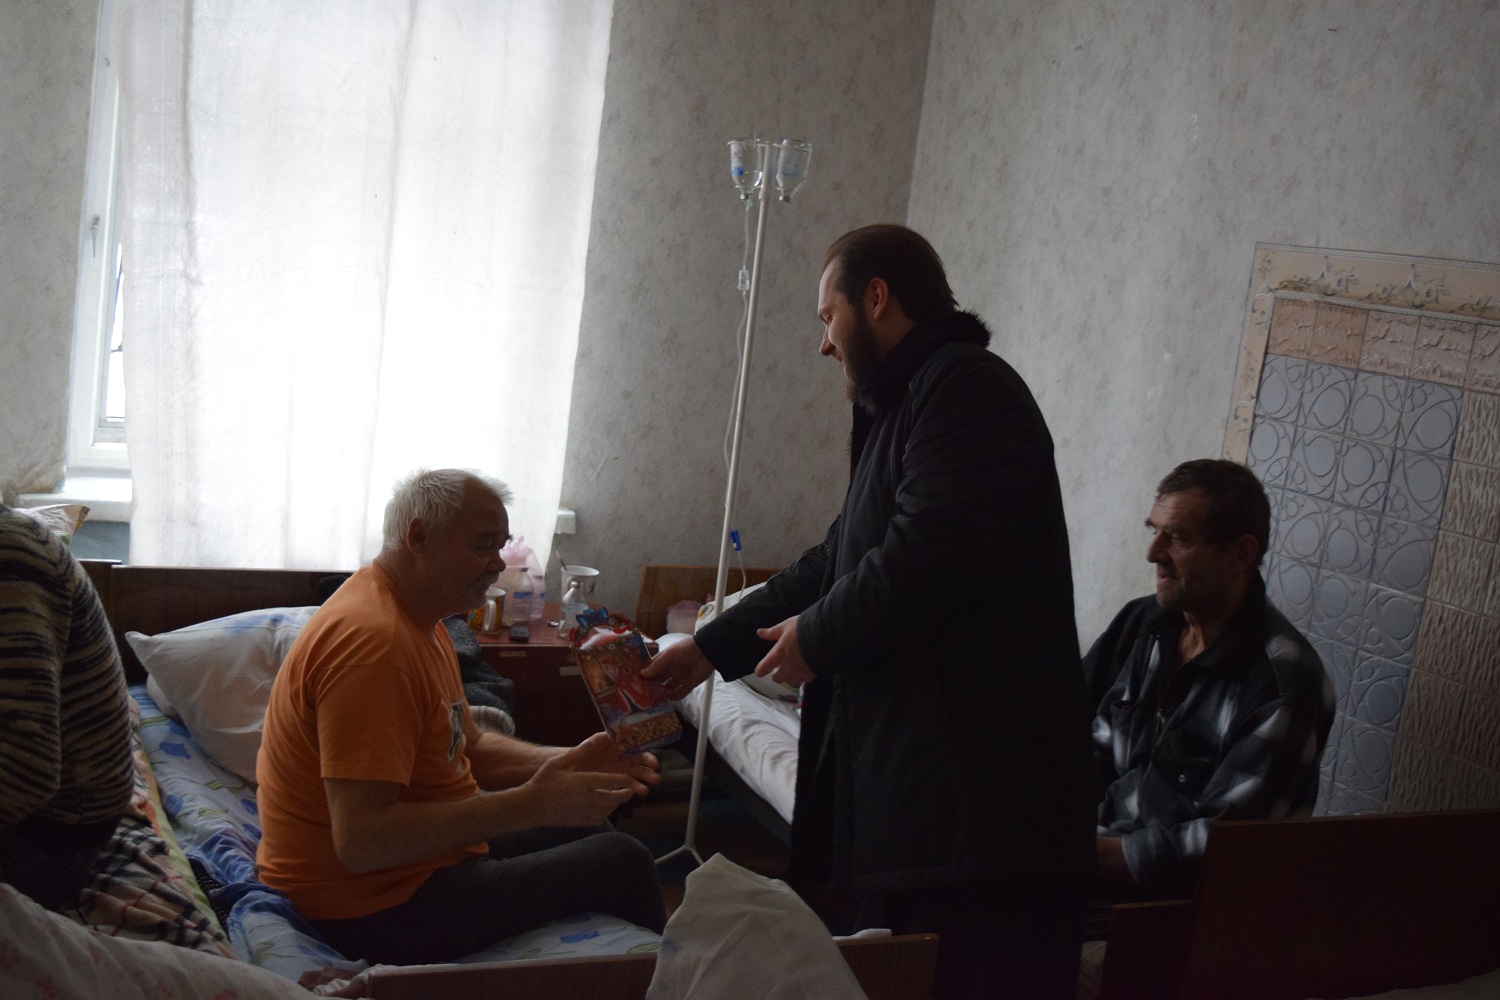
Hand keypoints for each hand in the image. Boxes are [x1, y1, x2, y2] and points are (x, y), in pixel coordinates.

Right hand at [526, 733, 657, 827]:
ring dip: (616, 804)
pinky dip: (604, 814)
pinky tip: (602, 809)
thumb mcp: (558, 763)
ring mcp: (584, 812)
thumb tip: (592, 741)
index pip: (612, 782)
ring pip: (608, 810)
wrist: (531, 806)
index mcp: (584, 782)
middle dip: (626, 794)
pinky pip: (598, 819)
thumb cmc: (543, 781)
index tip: (630, 779)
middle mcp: (587, 798)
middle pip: (615, 798)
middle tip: (630, 790)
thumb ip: (577, 753)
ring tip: (618, 797)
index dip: (625, 781)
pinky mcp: (579, 822)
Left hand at [564, 731, 661, 789]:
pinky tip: (640, 792)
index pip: (635, 745)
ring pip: (636, 773)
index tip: (652, 761)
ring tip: (646, 789)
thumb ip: (596, 741)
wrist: (571, 772)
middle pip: (639, 760)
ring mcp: (621, 770)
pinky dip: (636, 788)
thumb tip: (610, 734)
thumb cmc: (578, 756)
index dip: (644, 752)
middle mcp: (622, 756)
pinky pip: (629, 785)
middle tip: (655, 777)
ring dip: (644, 779)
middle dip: (648, 768)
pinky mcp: (617, 782)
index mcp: (617, 745)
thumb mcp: (586, 747)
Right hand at [641, 636, 713, 699]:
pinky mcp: (688, 684)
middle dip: (652, 686)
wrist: (706, 652)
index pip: (652, 669)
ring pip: (668, 688)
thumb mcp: (669, 655)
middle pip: (659, 680)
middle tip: (643, 694)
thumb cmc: (685, 649)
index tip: (636, 682)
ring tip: (654, 698)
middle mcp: (671, 670)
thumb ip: (656, 665)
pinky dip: (674, 696)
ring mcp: (679, 678)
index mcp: (665, 661)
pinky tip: (668, 698)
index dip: (645, 675)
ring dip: (662, 692)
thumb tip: (642, 674)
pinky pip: (680, 693)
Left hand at [754, 616, 814, 686]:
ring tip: (794, 669)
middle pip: (777, 679)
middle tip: (781, 667)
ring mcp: (800, 672)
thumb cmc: (804, 628)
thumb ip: (772, 632)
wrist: (827, 635)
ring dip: (791, 677)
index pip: (763, 668)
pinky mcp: (812, 674)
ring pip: (791, 682)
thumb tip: (759, 632)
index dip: (760, 670)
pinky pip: (805, 681)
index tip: (761, 670)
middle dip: (778, 674)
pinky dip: (804, 677)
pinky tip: (806, 669)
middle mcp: (788, 666)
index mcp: (779, 654)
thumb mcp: (786, 626)